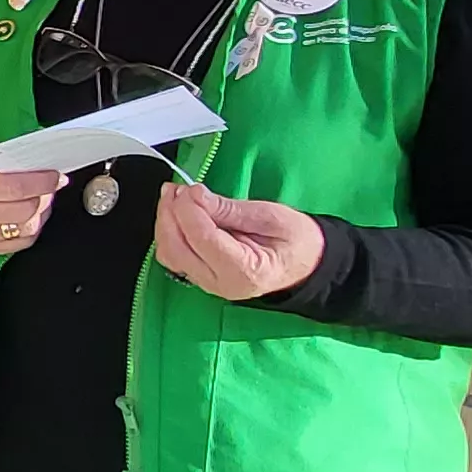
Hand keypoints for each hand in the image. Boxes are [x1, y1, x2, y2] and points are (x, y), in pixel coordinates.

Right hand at [0, 148, 63, 255]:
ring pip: (27, 226)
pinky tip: (33, 215)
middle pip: (24, 209)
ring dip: (42, 211)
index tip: (55, 176)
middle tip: (51, 185)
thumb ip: (4, 159)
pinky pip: (22, 242)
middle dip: (45, 195)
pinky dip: (33, 227)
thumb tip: (39, 164)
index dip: (40, 182)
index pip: (14, 188)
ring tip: (43, 198)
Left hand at [152, 183, 324, 300]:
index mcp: (244, 271)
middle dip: (171, 214)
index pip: (203, 239)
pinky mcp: (200, 275)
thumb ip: (231, 210)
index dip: (189, 209)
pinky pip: (174, 255)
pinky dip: (169, 231)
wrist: (306, 263)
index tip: (190, 188)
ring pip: (169, 253)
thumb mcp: (271, 216)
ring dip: (165, 221)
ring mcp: (207, 282)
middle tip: (176, 188)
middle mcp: (220, 283)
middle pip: (177, 248)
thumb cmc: (296, 240)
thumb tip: (196, 196)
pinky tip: (177, 211)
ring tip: (174, 195)